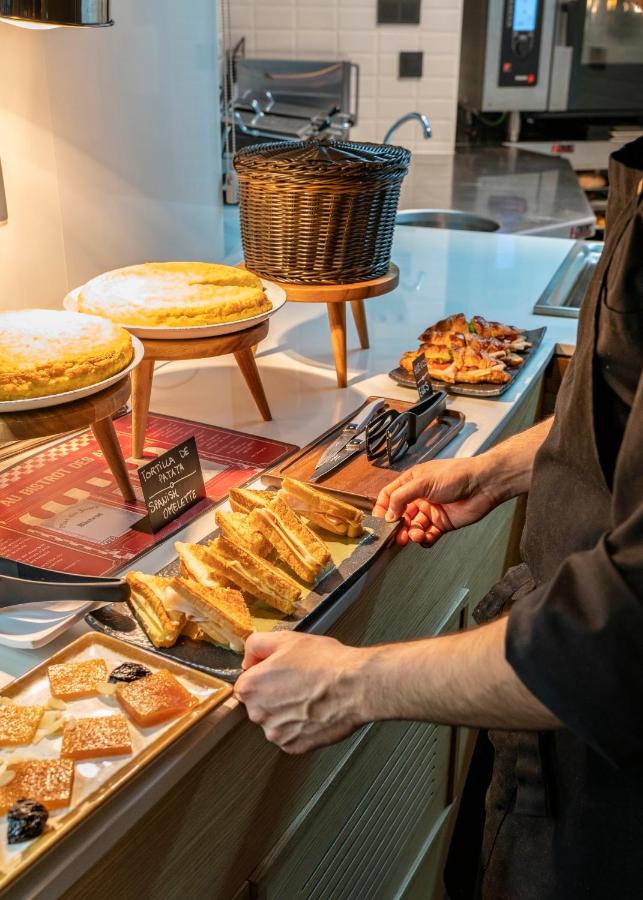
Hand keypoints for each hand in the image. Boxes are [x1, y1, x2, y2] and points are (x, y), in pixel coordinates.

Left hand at [234, 631, 367, 753]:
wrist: (354, 686)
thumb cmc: (325, 664)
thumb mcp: (286, 639)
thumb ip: (257, 645)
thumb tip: (249, 657)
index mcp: (252, 687)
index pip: (246, 682)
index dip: (264, 673)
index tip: (280, 670)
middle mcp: (259, 714)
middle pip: (260, 703)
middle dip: (274, 693)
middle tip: (298, 680)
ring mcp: (277, 733)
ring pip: (275, 720)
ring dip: (287, 711)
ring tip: (310, 694)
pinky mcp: (294, 746)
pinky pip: (291, 735)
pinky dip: (300, 725)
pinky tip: (315, 710)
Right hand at [372, 457, 497, 546]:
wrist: (483, 484)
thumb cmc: (456, 475)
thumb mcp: (422, 481)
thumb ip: (401, 497)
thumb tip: (388, 514)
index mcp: (412, 482)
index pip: (389, 496)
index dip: (382, 508)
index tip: (380, 521)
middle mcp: (419, 497)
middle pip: (400, 515)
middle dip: (397, 526)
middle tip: (397, 535)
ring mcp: (431, 511)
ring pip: (414, 527)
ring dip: (412, 533)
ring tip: (415, 535)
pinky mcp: (442, 524)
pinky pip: (428, 535)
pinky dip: (425, 540)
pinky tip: (426, 538)